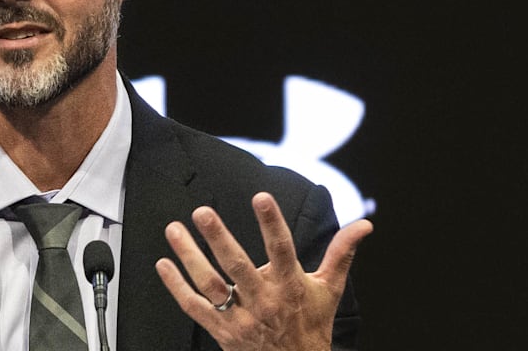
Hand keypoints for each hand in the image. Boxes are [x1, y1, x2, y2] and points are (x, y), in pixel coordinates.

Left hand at [155, 192, 371, 350]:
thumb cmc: (311, 323)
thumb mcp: (328, 288)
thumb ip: (341, 252)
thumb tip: (364, 224)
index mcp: (290, 285)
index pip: (282, 249)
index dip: (272, 223)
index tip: (261, 197)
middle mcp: (264, 301)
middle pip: (238, 267)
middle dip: (219, 238)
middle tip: (202, 212)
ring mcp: (240, 317)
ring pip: (211, 285)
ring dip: (189, 257)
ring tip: (174, 230)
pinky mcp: (222, 330)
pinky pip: (195, 307)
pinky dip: (176, 287)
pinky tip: (163, 264)